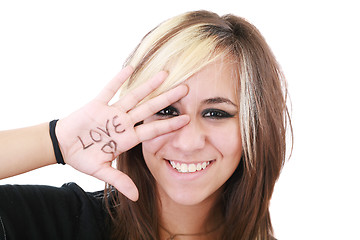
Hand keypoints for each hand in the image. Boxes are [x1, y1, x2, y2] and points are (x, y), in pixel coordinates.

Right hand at [55, 66, 188, 200]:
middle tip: (186, 88)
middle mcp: (123, 123)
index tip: (187, 119)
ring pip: (134, 96)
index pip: (153, 130)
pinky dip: (118, 80)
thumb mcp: (101, 171)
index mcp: (127, 138)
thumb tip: (135, 197)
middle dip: (167, 99)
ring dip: (148, 86)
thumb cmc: (83, 157)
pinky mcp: (96, 104)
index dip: (169, 124)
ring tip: (165, 74)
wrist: (63, 146)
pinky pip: (109, 90)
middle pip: (149, 109)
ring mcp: (111, 112)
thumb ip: (119, 181)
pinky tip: (131, 68)